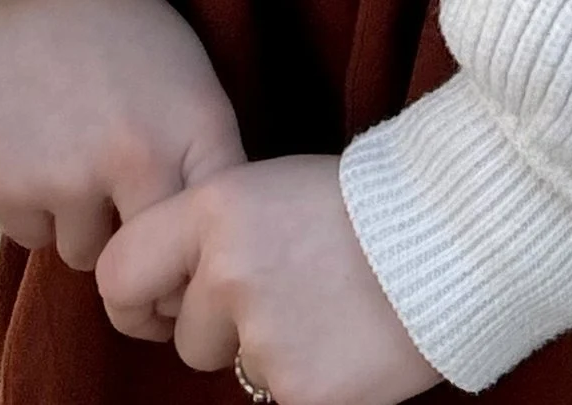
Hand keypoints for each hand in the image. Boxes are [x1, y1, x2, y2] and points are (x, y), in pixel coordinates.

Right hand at [0, 0, 245, 268]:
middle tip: (124, 231)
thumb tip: (194, 238)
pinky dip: (32, 207)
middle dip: (141, 266)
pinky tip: (32, 151)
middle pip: (149, 269)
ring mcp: (68, 179)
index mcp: (195, 131)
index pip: (212, 236)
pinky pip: (31, 236)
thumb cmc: (118, 20)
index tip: (185, 268)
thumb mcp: (187, 72)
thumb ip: (199, 155)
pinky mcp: (8, 186)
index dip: (199, 262)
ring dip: (81, 224)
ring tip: (71, 160)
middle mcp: (138, 163)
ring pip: (86, 255)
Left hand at [97, 153, 438, 403]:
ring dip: (268, 352)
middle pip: (185, 336)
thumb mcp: (270, 188)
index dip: (138, 299)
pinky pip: (280, 397)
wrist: (453, 232)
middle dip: (223, 328)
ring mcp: (264, 334)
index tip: (162, 303)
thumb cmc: (361, 204)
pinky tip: (347, 339)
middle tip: (286, 291)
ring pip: (234, 370)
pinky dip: (309, 378)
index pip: (119, 273)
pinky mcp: (301, 391)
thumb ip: (212, 235)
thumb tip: (163, 292)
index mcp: (214, 207)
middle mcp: (227, 270)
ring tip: (325, 307)